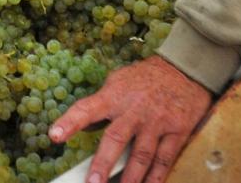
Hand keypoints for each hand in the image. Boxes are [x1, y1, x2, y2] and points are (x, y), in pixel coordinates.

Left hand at [50, 56, 211, 182]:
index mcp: (115, 96)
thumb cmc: (146, 78)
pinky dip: (157, 176)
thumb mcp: (118, 82)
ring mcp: (157, 121)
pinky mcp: (178, 131)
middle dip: (103, 163)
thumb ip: (101, 104)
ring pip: (142, 154)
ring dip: (131, 177)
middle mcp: (134, 110)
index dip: (70, 122)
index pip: (87, 109)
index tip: (55, 135)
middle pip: (116, 139)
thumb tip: (84, 126)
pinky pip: (165, 158)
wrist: (184, 69)